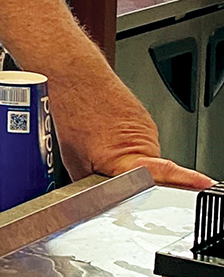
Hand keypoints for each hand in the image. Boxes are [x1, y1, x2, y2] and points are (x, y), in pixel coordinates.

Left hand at [50, 75, 213, 189]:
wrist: (76, 76)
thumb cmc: (74, 115)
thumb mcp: (74, 161)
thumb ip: (91, 184)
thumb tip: (93, 199)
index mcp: (129, 158)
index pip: (163, 175)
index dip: (185, 182)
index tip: (203, 185)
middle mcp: (145, 143)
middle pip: (148, 174)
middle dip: (130, 176)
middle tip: (104, 163)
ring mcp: (147, 129)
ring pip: (142, 154)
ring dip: (126, 155)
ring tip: (100, 141)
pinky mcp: (144, 119)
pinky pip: (138, 137)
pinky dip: (124, 138)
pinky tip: (105, 131)